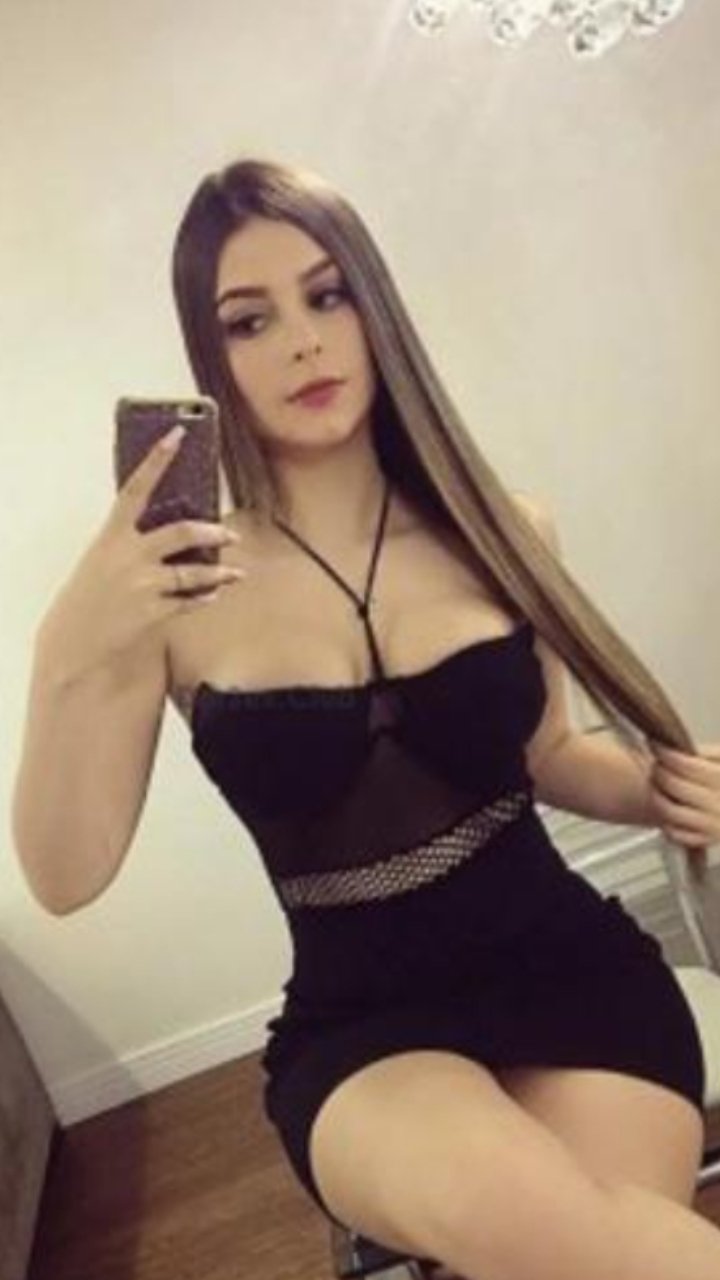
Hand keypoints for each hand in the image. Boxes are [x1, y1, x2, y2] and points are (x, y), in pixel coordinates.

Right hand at [37, 426, 244, 682]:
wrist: (74, 636)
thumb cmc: (90, 592)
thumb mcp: (104, 557)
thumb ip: (133, 541)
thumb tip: (175, 530)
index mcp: (113, 534)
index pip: (136, 488)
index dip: (157, 460)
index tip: (177, 434)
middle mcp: (129, 555)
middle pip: (181, 532)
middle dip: (212, 532)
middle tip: (230, 533)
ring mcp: (142, 584)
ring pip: (193, 573)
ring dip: (219, 573)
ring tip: (236, 573)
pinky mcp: (152, 612)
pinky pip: (189, 602)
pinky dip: (204, 598)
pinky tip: (213, 595)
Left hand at [646, 741, 719, 851]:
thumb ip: (706, 754)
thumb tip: (675, 745)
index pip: (685, 764)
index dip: (665, 753)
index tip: (655, 745)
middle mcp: (718, 804)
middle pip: (674, 785)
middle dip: (658, 772)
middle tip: (655, 766)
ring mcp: (712, 825)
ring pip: (670, 811)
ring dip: (657, 796)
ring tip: (656, 786)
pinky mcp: (705, 841)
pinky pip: (675, 833)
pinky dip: (666, 821)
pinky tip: (669, 807)